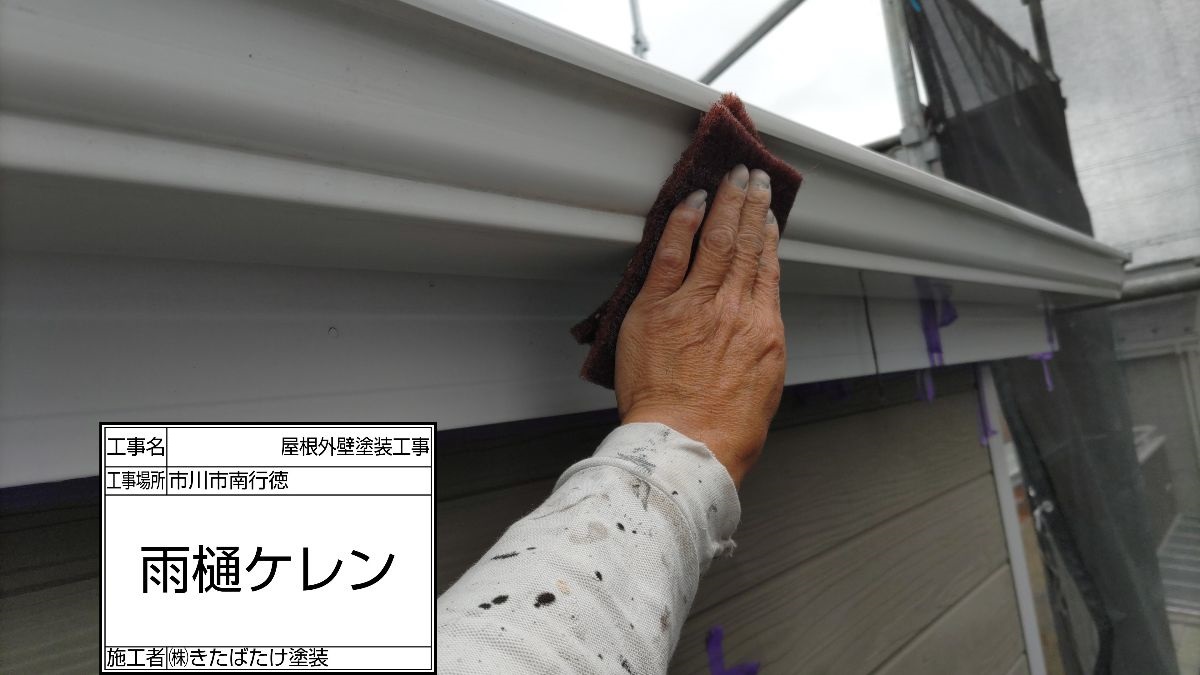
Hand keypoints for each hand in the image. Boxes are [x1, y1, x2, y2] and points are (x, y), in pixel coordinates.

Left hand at [615, 164, 785, 486]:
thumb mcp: (762, 386)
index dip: (768, 236)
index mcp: (763, 329)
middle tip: (754, 179)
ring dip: (726, 202)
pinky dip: (683, 223)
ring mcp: (697, 304)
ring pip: (717, 239)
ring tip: (732, 178)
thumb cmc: (723, 431)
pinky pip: (672, 253)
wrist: (690, 445)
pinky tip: (691, 201)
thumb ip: (758, 346)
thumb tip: (753, 329)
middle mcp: (735, 309)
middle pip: (747, 244)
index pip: (768, 268)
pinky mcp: (658, 308)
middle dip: (751, 205)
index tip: (768, 216)